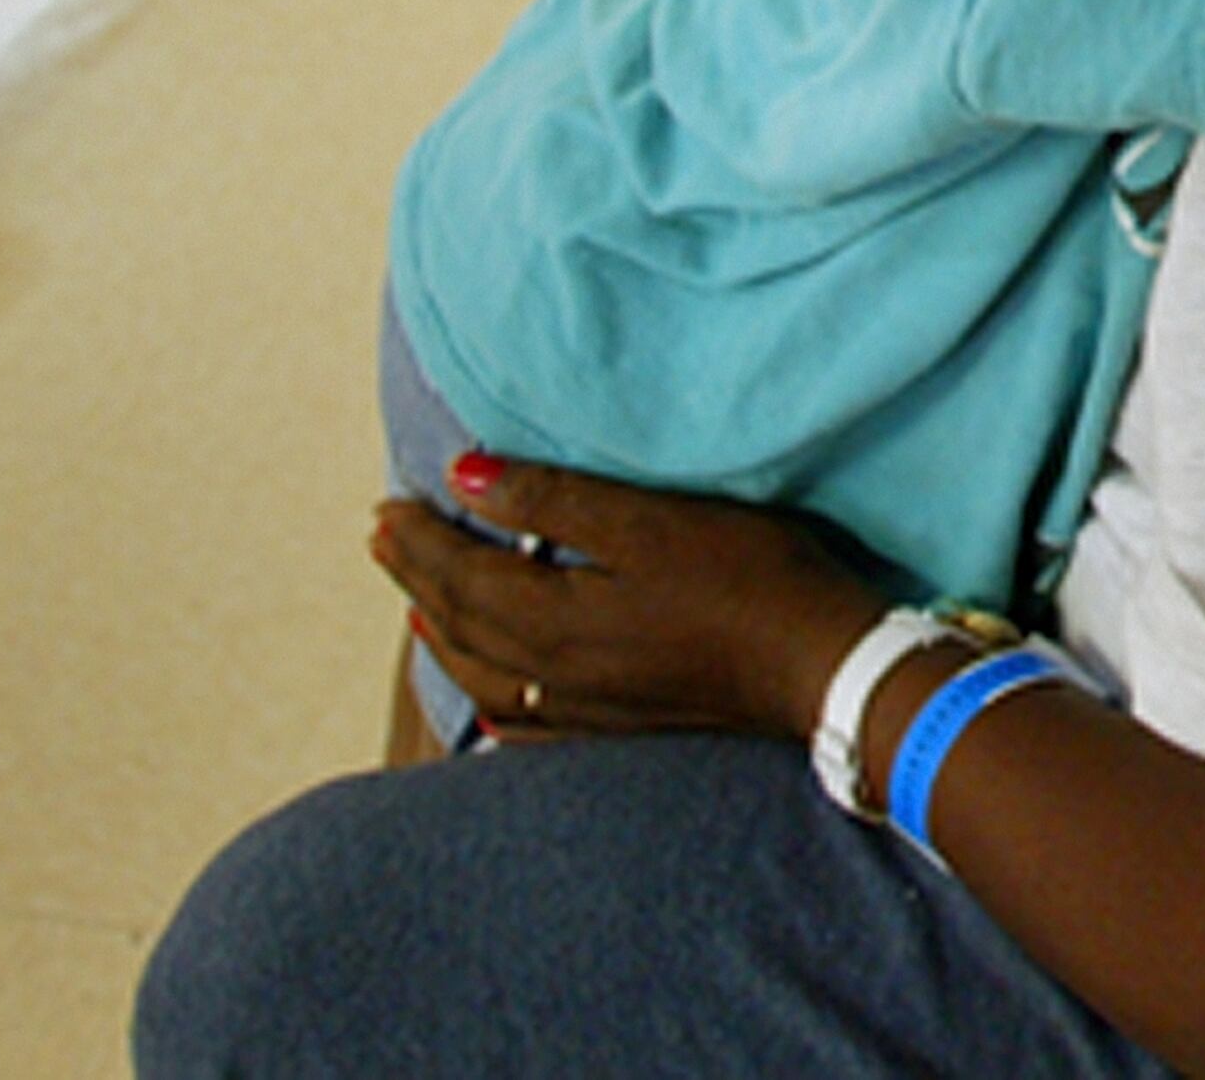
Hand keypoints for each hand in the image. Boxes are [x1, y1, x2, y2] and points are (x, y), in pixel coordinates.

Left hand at [371, 455, 879, 747]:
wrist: (819, 664)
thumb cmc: (745, 576)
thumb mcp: (650, 520)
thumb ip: (554, 500)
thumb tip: (463, 478)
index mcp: (553, 618)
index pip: (459, 575)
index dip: (420, 538)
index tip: (389, 503)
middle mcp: (553, 674)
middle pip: (460, 624)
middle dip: (417, 577)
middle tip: (385, 537)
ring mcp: (585, 709)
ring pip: (484, 675)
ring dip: (442, 632)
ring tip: (418, 604)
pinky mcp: (618, 726)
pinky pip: (524, 720)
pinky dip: (491, 696)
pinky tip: (490, 697)